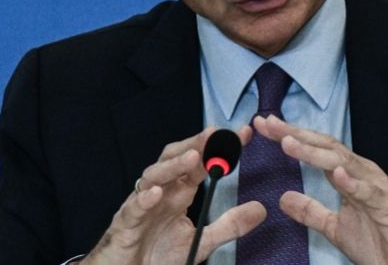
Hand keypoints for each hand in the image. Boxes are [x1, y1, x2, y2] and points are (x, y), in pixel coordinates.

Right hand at [83, 126, 266, 264]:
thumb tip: (261, 209)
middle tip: (216, 133)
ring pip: (152, 177)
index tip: (244, 133)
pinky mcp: (126, 226)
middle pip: (173, 158)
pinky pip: (134, 209)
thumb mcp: (201, 241)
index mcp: (178, 193)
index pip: (199, 162)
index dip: (218, 147)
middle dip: (194, 144)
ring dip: (172, 166)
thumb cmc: (158, 255)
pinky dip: (144, 199)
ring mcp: (141, 206)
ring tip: (193, 157)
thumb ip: (228, 225)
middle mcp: (160, 193)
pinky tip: (158, 193)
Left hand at [253, 115, 387, 264]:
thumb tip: (283, 198)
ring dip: (314, 152)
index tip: (264, 126)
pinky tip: (336, 173)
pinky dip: (352, 182)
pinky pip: (368, 192)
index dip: (290, 136)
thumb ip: (311, 211)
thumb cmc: (379, 243)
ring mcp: (375, 187)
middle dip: (297, 134)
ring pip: (343, 162)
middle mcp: (362, 174)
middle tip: (269, 124)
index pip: (316, 149)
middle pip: (326, 146)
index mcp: (349, 176)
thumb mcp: (335, 226)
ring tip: (289, 142)